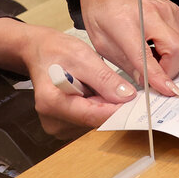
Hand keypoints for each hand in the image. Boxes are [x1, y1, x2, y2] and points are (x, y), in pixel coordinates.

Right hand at [0, 18, 138, 135]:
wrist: (39, 52)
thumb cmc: (56, 51)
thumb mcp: (83, 57)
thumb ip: (104, 79)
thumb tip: (126, 96)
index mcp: (52, 102)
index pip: (93, 115)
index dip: (118, 110)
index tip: (138, 105)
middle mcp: (52, 120)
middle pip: (94, 120)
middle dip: (112, 106)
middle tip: (127, 90)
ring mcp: (57, 126)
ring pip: (93, 121)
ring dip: (103, 105)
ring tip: (98, 84)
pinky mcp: (63, 126)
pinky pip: (88, 120)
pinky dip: (96, 107)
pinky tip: (92, 92)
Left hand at [75, 0, 178, 96]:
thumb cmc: (100, 4)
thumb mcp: (101, 40)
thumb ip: (124, 62)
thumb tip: (144, 82)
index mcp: (125, 22)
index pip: (146, 56)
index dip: (158, 77)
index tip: (168, 91)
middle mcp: (150, 13)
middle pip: (175, 50)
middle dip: (169, 71)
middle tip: (153, 78)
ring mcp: (165, 9)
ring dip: (170, 60)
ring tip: (151, 60)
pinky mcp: (173, 9)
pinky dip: (172, 47)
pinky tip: (155, 46)